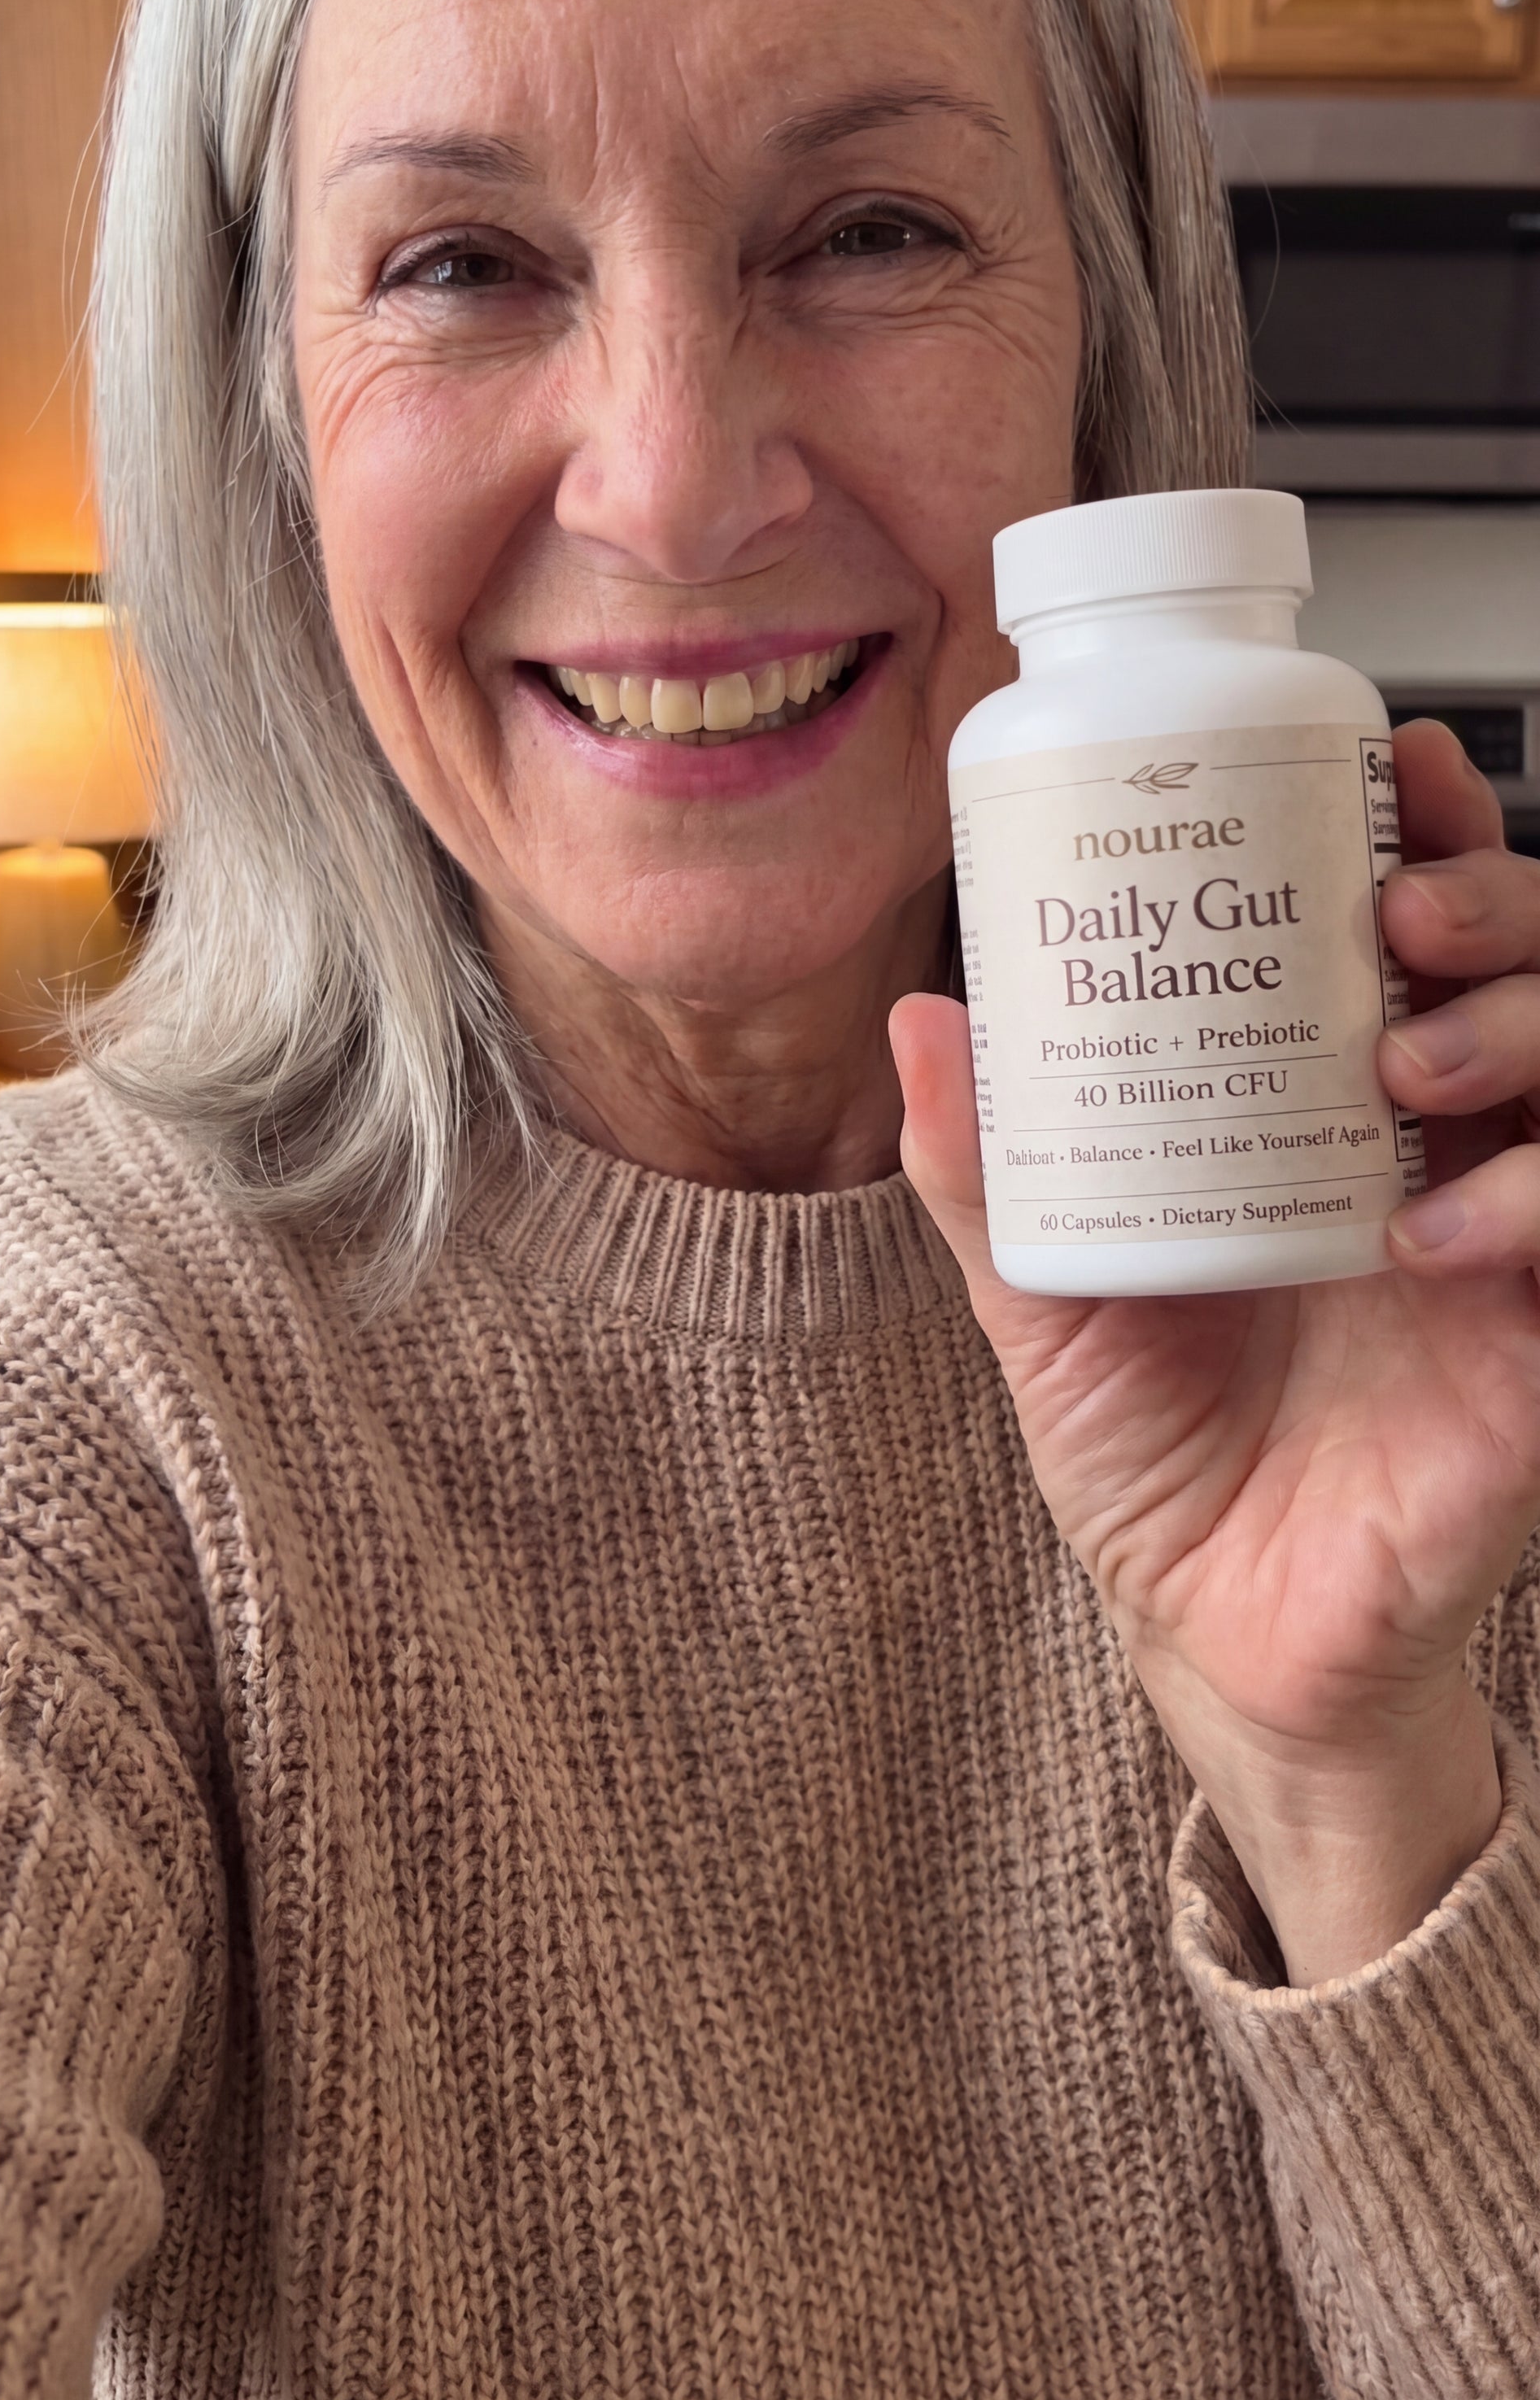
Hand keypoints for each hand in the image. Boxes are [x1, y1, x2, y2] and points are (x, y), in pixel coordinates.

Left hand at [891, 720, 1539, 1984]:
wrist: (1223, 1636)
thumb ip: (993, 1176)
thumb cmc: (1157, 1455)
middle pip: (1521, 961)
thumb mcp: (1048, 1304)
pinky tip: (1424, 1239)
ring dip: (1514, 1026)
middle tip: (1393, 911)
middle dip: (1485, 897)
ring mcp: (1501, 1239)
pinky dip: (1527, 1205)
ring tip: (1403, 1063)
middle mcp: (1434, 1149)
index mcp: (1326, 1105)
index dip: (1422, 829)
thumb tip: (921, 1022)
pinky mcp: (1536, 1348)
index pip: (1408, 930)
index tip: (1386, 762)